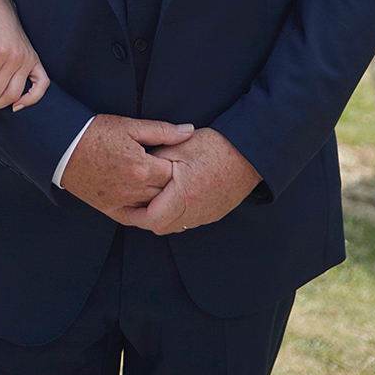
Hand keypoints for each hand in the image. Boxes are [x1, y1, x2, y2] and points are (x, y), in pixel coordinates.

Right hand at [58, 114, 194, 221]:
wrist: (62, 146)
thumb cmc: (95, 133)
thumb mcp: (129, 126)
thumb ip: (162, 130)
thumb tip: (189, 130)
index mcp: (142, 168)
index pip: (176, 174)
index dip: (182, 167)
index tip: (183, 161)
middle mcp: (134, 189)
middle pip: (168, 194)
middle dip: (175, 185)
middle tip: (180, 177)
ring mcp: (122, 201)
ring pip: (154, 208)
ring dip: (162, 199)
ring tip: (167, 189)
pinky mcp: (110, 208)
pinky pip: (135, 218)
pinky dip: (145, 213)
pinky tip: (151, 205)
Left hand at [124, 127, 261, 235]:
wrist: (247, 153)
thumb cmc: (212, 147)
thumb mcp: (177, 147)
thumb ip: (154, 162)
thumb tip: (138, 172)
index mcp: (182, 195)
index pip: (151, 219)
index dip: (134, 215)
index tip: (126, 205)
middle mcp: (194, 211)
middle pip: (161, 228)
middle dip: (146, 218)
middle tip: (136, 204)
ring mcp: (206, 215)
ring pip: (175, 226)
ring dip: (162, 217)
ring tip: (153, 200)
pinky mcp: (214, 214)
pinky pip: (189, 222)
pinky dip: (178, 215)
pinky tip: (174, 199)